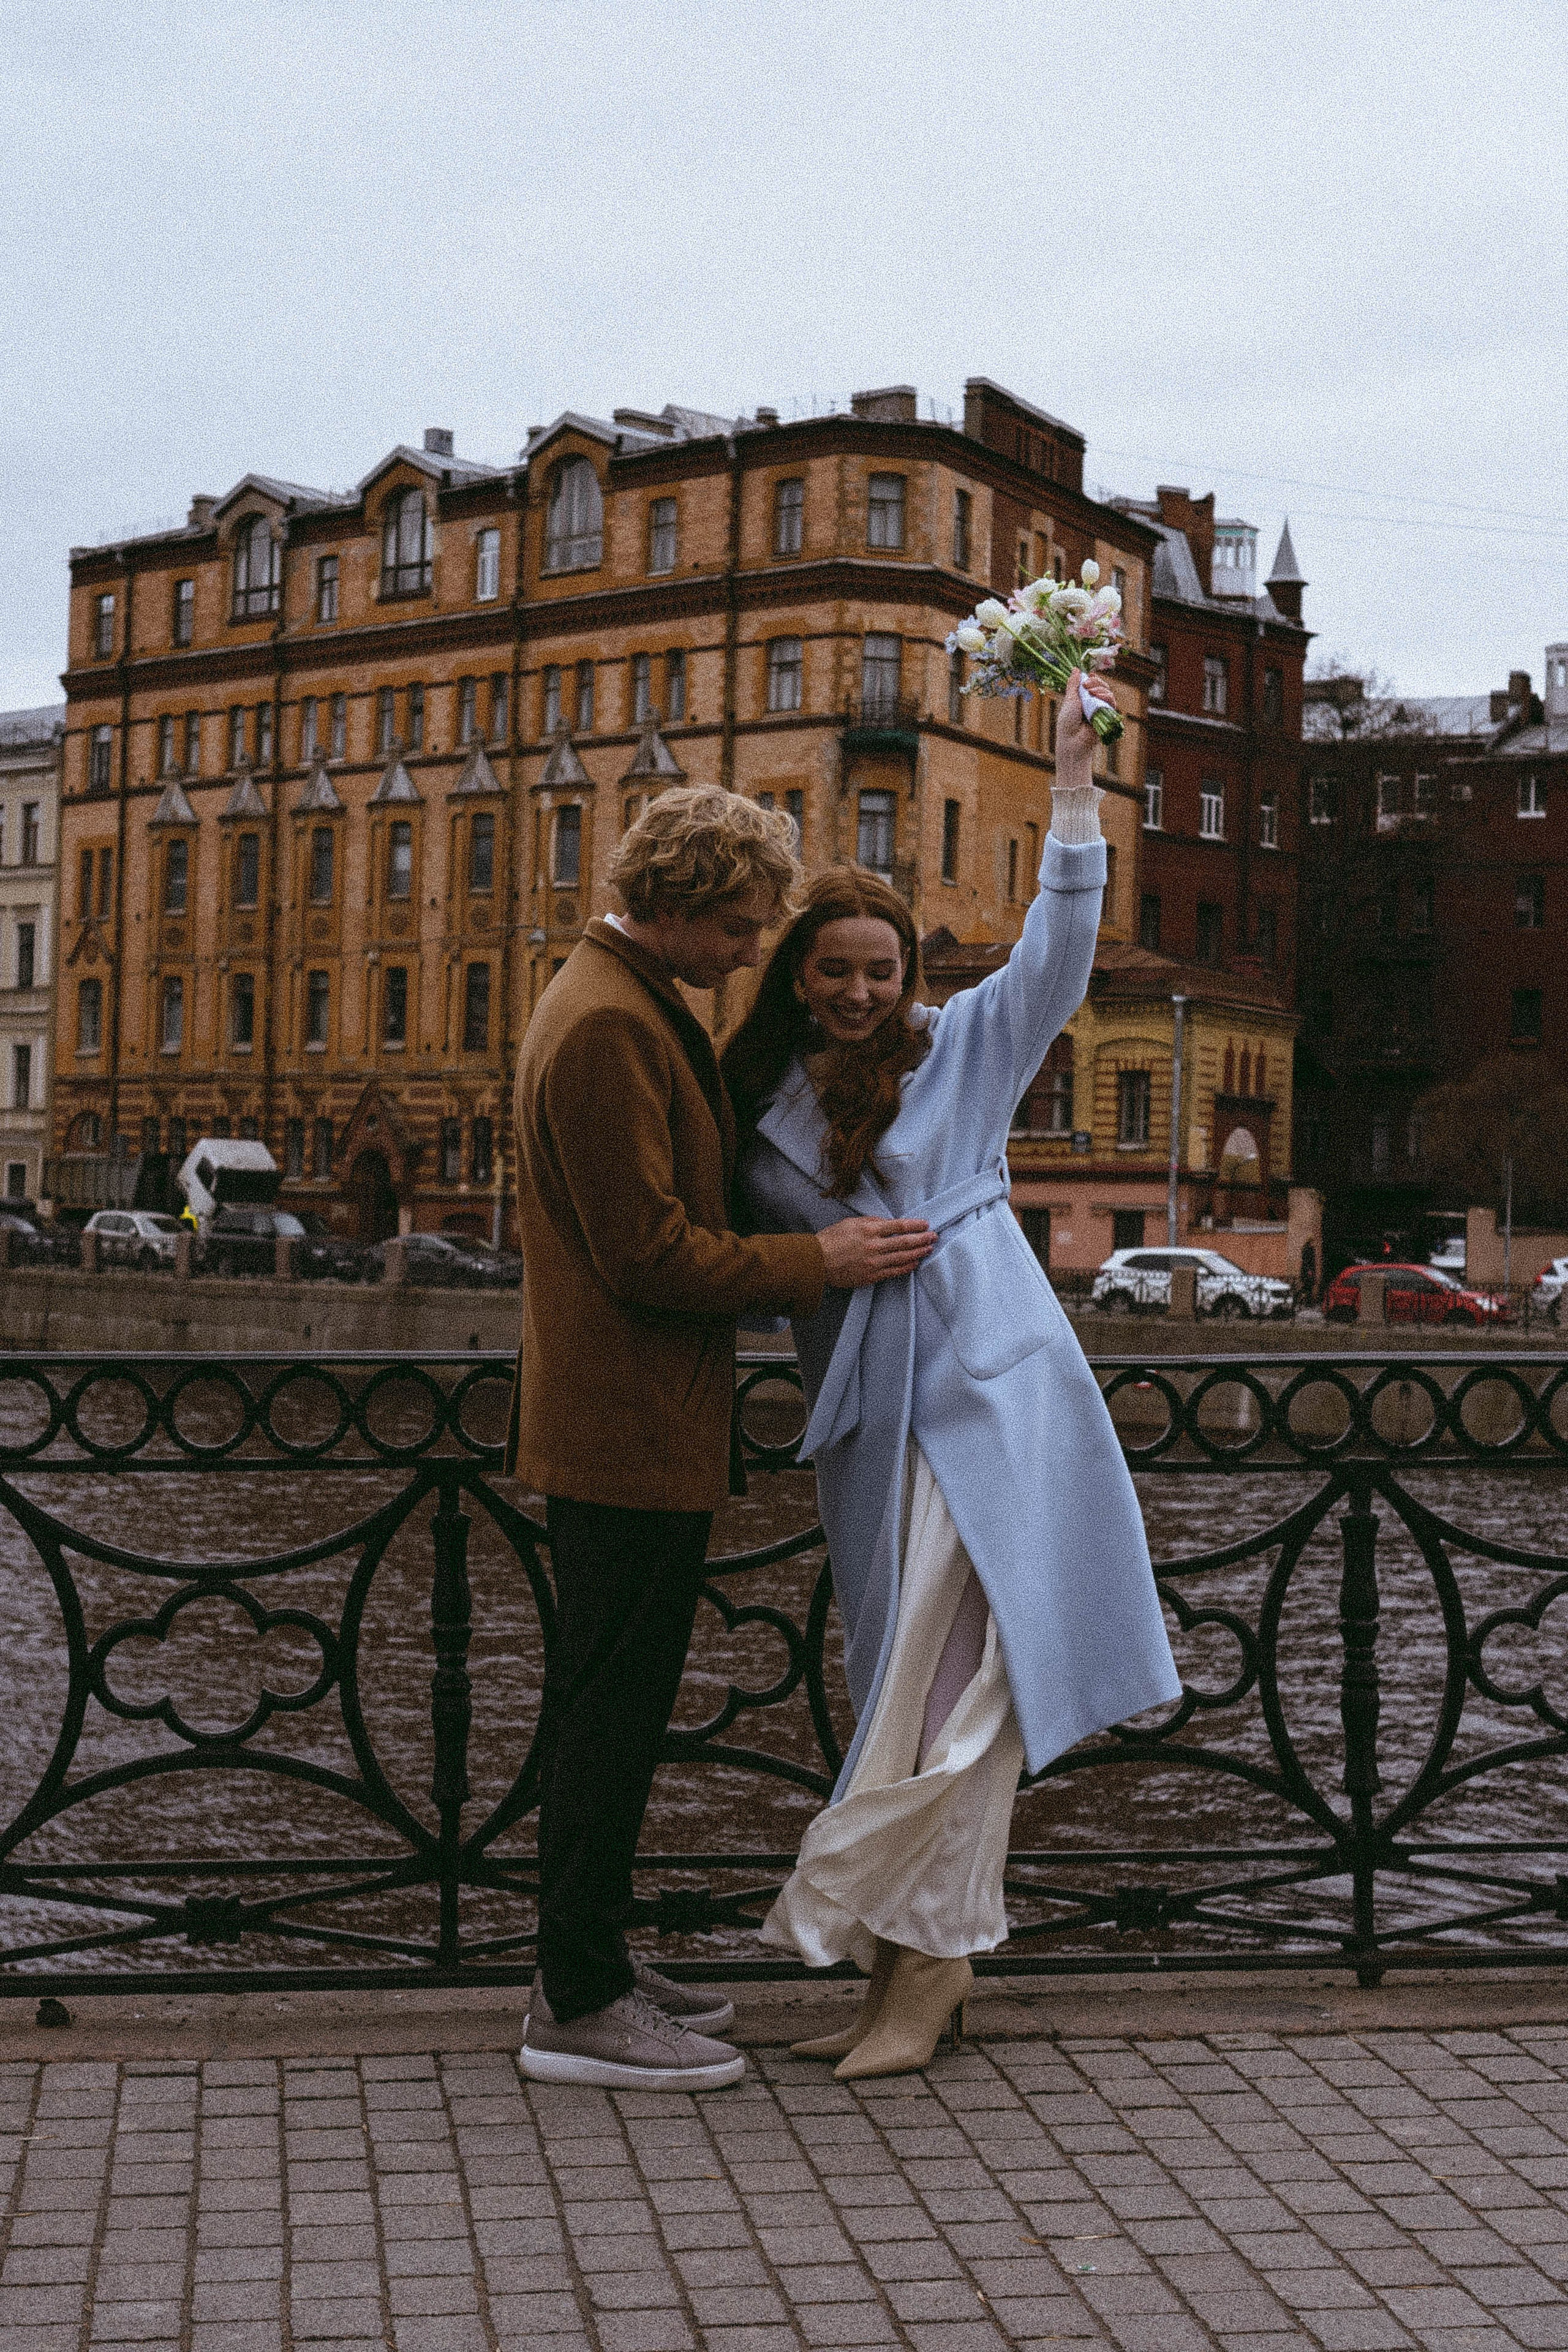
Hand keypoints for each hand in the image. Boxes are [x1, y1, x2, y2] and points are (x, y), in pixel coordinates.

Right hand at [819, 1216, 934, 1288]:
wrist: (816, 1262)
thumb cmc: (830, 1240)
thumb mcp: (850, 1223)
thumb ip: (870, 1222)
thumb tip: (888, 1223)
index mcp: (869, 1230)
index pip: (898, 1226)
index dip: (915, 1225)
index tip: (925, 1224)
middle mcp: (874, 1246)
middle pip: (905, 1242)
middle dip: (922, 1239)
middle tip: (933, 1237)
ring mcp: (874, 1262)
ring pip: (902, 1257)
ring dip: (918, 1253)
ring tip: (928, 1249)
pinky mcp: (871, 1276)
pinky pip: (894, 1271)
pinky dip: (906, 1267)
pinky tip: (914, 1263)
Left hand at [1054, 667, 1114, 782]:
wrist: (1073, 740)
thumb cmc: (1068, 722)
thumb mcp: (1070, 699)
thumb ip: (1073, 684)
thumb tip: (1075, 668)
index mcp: (1082, 698)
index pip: (1092, 684)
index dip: (1092, 678)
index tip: (1088, 676)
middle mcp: (1092, 703)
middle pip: (1101, 686)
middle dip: (1096, 682)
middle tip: (1087, 685)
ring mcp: (1100, 709)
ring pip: (1108, 693)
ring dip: (1101, 689)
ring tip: (1092, 693)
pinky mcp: (1107, 716)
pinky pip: (1112, 703)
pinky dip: (1106, 697)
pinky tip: (1099, 697)